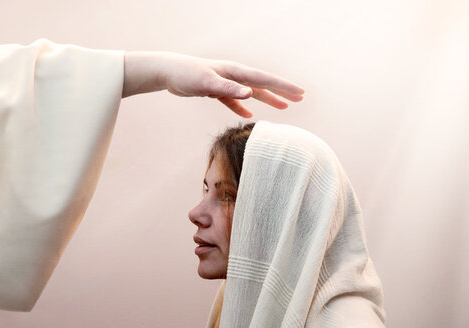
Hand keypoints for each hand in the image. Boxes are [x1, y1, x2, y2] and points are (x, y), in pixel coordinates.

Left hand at [122, 51, 303, 117]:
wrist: (168, 72)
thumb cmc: (186, 75)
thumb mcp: (207, 83)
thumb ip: (229, 89)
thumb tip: (250, 94)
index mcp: (235, 72)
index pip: (264, 79)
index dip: (283, 87)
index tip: (300, 93)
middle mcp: (233, 75)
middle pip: (263, 84)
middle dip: (282, 91)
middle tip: (300, 98)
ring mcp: (225, 82)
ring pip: (251, 92)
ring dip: (267, 99)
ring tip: (283, 107)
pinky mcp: (215, 90)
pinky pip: (234, 100)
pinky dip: (242, 106)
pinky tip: (248, 114)